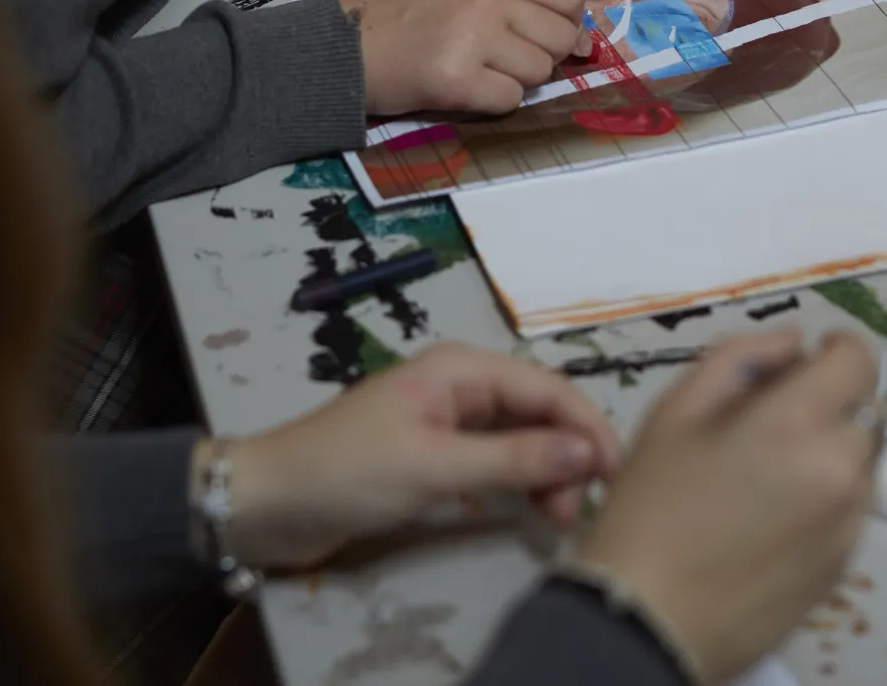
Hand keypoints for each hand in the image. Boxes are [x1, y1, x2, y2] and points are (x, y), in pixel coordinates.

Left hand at [221, 343, 618, 570]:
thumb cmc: (347, 471)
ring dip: (545, 473)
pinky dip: (519, 483)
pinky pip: (495, 461)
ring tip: (557, 518)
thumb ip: (512, 460)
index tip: (616, 473)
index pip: (546, 387)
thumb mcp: (434, 467)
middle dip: (568, 454)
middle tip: (579, 509)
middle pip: (538, 412)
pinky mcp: (436, 455)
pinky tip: (532, 510)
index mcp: (460, 368)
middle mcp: (461, 385)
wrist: (270, 503)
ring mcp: (448, 421)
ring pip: (520, 439)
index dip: (587, 426)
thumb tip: (586, 452)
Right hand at [341, 0, 588, 116]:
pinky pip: (510, 100)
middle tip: (505, 59)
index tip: (542, 35)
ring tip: (477, 70)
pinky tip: (462, 88)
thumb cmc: (402, 14)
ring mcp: (473, 36)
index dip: (564, 21)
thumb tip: (584, 40)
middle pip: (562, 35)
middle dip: (544, 54)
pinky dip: (492, 101)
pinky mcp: (456, 79)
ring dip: (516, 79)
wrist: (343, 42)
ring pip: (540, 71)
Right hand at [574, 330, 881, 684]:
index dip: (836, 349)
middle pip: (865, 412)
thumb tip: (794, 342)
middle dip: (828, 404)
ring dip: (831, 451)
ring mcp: (850, 524)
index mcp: (799, 423)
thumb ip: (740, 357)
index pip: (860, 360)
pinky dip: (826, 498)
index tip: (804, 362)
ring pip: (862, 463)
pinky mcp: (846, 566)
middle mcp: (842, 470)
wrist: (649, 620)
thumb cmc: (650, 506)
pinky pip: (851, 510)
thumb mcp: (675, 411)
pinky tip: (771, 517)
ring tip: (768, 474)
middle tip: (770, 422)